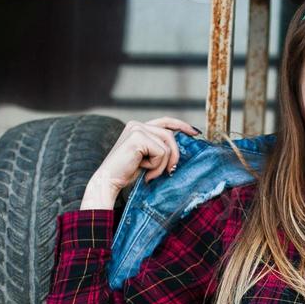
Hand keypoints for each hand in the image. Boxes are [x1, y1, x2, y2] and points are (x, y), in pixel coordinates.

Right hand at [85, 116, 201, 202]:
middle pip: (170, 135)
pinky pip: (161, 152)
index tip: (196, 133)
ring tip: (150, 173)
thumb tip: (179, 148)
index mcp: (138, 127)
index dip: (182, 125)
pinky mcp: (137, 137)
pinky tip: (144, 171)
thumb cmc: (127, 173)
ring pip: (167, 145)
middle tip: (169, 172)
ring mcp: (136, 129)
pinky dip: (157, 166)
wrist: (109, 181)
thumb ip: (158, 148)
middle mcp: (137, 124)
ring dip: (163, 164)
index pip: (165, 122)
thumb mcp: (147, 158)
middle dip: (174, 155)